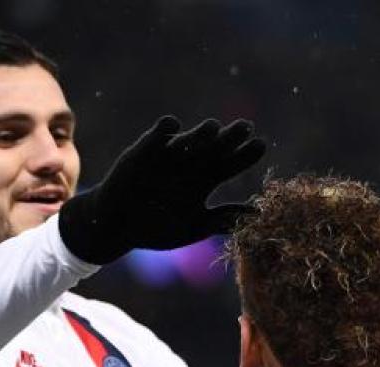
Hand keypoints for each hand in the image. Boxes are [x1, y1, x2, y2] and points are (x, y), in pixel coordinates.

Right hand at [57, 116, 265, 263]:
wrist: (118, 228)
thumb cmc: (156, 229)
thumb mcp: (194, 227)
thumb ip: (223, 220)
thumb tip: (260, 217)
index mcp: (204, 181)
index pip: (230, 165)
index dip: (244, 156)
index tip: (260, 145)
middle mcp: (189, 165)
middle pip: (214, 148)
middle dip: (229, 138)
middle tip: (246, 127)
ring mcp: (167, 157)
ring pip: (188, 141)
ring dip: (199, 134)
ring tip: (213, 128)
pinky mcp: (143, 152)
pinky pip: (154, 138)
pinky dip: (162, 131)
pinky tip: (172, 124)